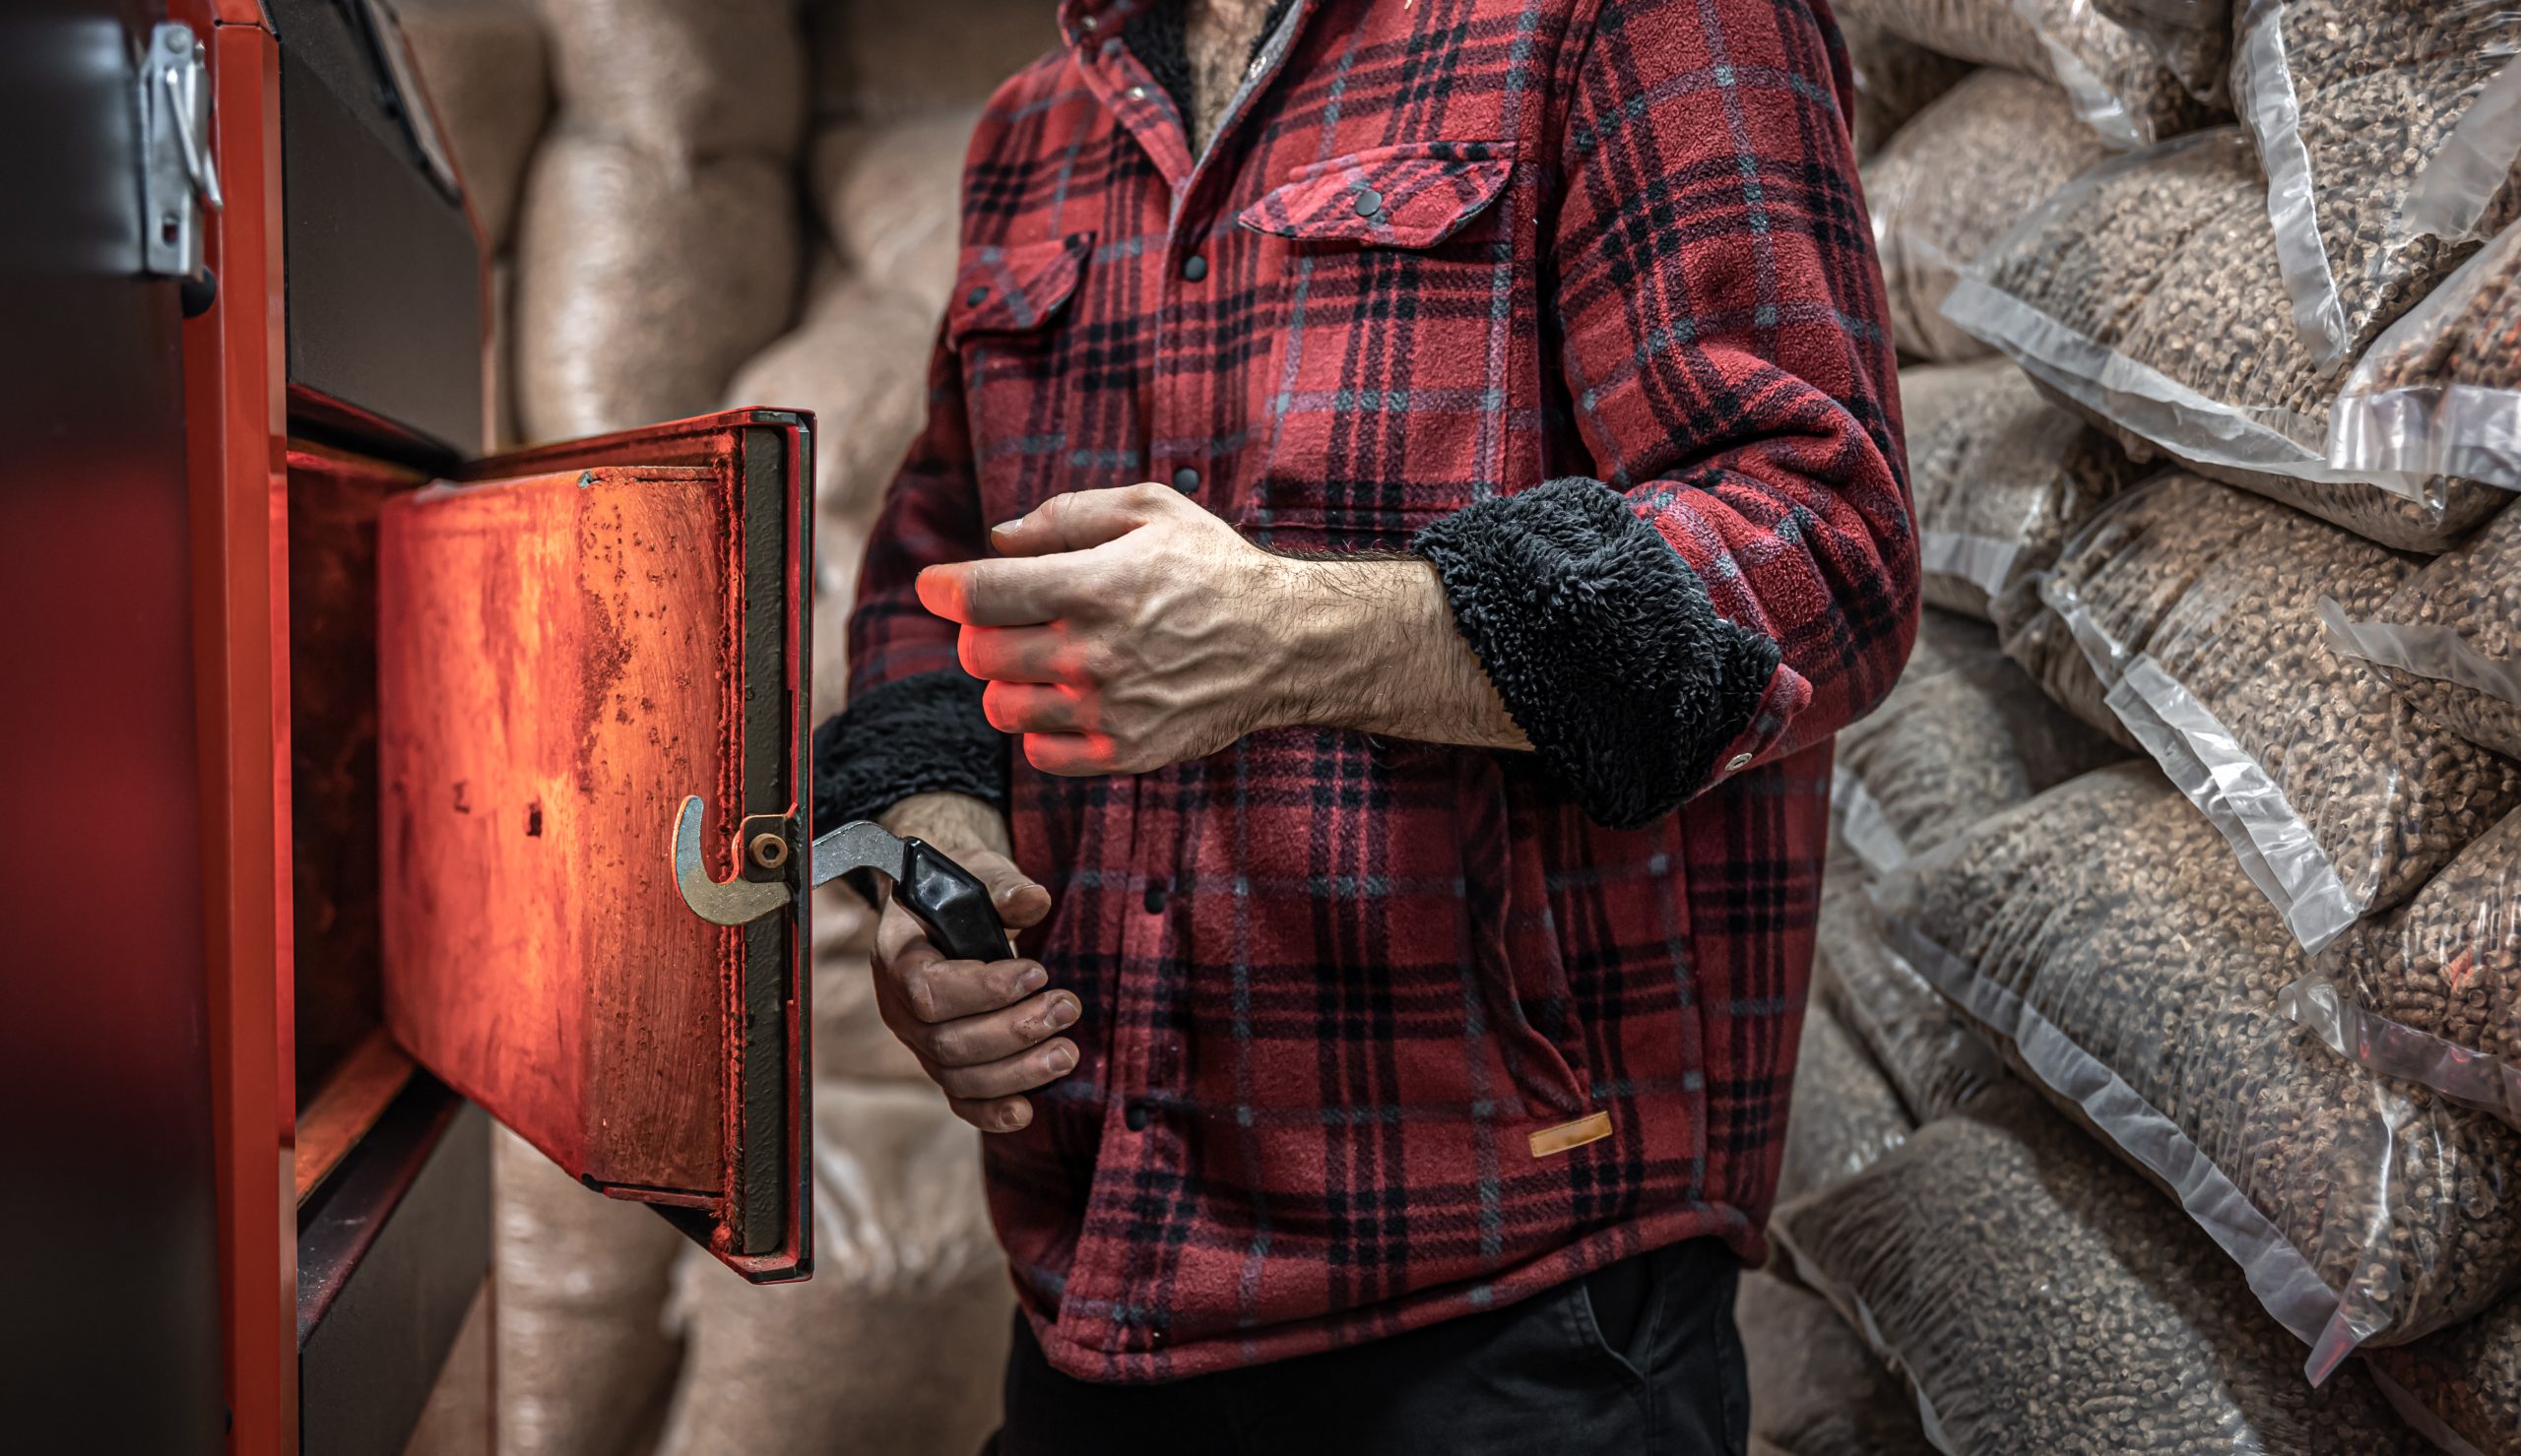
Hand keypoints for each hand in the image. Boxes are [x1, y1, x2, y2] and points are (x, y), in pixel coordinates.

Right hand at [868, 792, 1069, 1131]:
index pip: (928, 988)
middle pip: (947, 1040)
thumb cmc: (962, 888)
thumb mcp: (979, 872)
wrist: (944, 909)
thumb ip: (1002, 884)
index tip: (1038, 974)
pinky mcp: (940, 1062)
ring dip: (1018, 1070)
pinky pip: (958, 1098)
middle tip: (1067, 1008)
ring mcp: (916, 1040)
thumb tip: (1031, 901)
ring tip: (1067, 1051)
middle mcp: (898, 1005)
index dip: (984, 990)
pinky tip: (1026, 1112)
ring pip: (957, 1075)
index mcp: (897, 953)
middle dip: (1015, 1030)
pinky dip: (990, 1112)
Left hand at [916, 484, 1303, 774]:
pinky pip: (1040, 754)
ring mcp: (1107, 711)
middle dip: (981, 631)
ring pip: (1001, 707)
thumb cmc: (1213, 568)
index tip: (937, 584)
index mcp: (1094, 586)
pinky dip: (1041, 728)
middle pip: (977, 654)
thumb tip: (998, 540)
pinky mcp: (1124, 753)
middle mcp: (1094, 654)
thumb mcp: (1149, 509)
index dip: (941, 587)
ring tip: (1046, 659)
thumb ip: (1066, 515)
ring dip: (1009, 680)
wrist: (1286, 642)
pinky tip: (1071, 699)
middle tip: (1011, 618)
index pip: (976, 596)